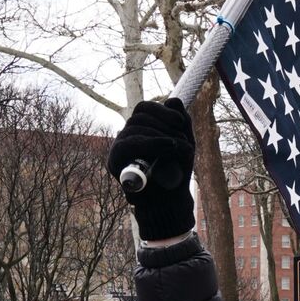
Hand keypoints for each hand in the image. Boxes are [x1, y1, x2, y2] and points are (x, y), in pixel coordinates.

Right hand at [106, 98, 195, 240]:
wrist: (170, 200)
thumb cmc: (175, 172)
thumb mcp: (184, 144)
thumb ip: (181, 122)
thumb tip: (173, 100)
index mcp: (142, 128)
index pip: (144, 108)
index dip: (162, 110)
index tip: (180, 122)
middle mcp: (127, 135)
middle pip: (139, 116)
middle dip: (165, 125)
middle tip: (182, 141)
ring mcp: (119, 148)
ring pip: (134, 128)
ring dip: (161, 136)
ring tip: (178, 149)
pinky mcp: (114, 162)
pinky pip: (127, 145)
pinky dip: (149, 144)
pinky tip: (166, 147)